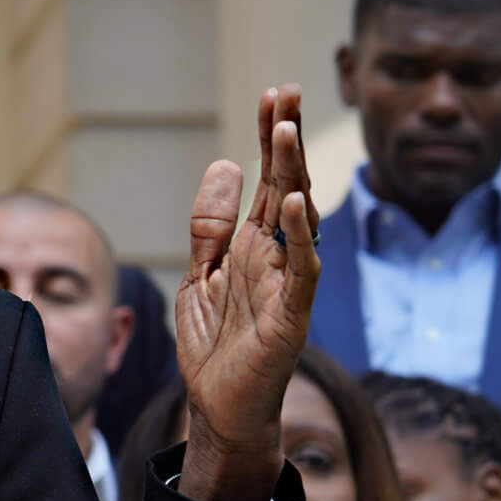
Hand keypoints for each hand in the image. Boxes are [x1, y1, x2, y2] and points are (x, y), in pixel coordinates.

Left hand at [173, 85, 321, 500]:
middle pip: (285, 186)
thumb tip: (224, 163)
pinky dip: (300, 238)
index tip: (273, 94)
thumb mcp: (200, 275)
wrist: (221, 409)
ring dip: (292, 174)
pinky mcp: (291, 316)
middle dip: (284, 139)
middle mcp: (275, 257)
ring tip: (286, 129)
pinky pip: (300, 271)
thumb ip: (210, 224)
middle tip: (287, 91)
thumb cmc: (217, 346)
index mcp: (254, 245)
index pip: (267, 179)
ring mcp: (286, 284)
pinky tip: (296, 203)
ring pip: (297, 219)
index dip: (268, 137)